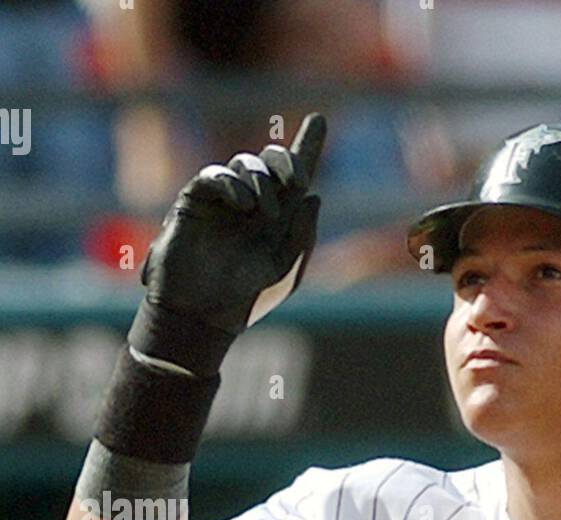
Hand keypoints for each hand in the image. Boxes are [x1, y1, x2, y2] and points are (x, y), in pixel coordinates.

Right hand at [129, 113, 326, 374]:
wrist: (203, 313)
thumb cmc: (246, 296)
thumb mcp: (285, 268)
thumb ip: (303, 233)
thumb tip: (313, 195)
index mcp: (277, 218)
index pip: (294, 176)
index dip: (307, 147)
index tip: (319, 120)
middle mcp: (252, 203)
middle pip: (270, 160)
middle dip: (285, 160)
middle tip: (295, 179)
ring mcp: (224, 200)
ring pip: (246, 164)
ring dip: (261, 181)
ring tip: (263, 212)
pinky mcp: (196, 200)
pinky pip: (215, 174)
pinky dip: (233, 182)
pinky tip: (244, 204)